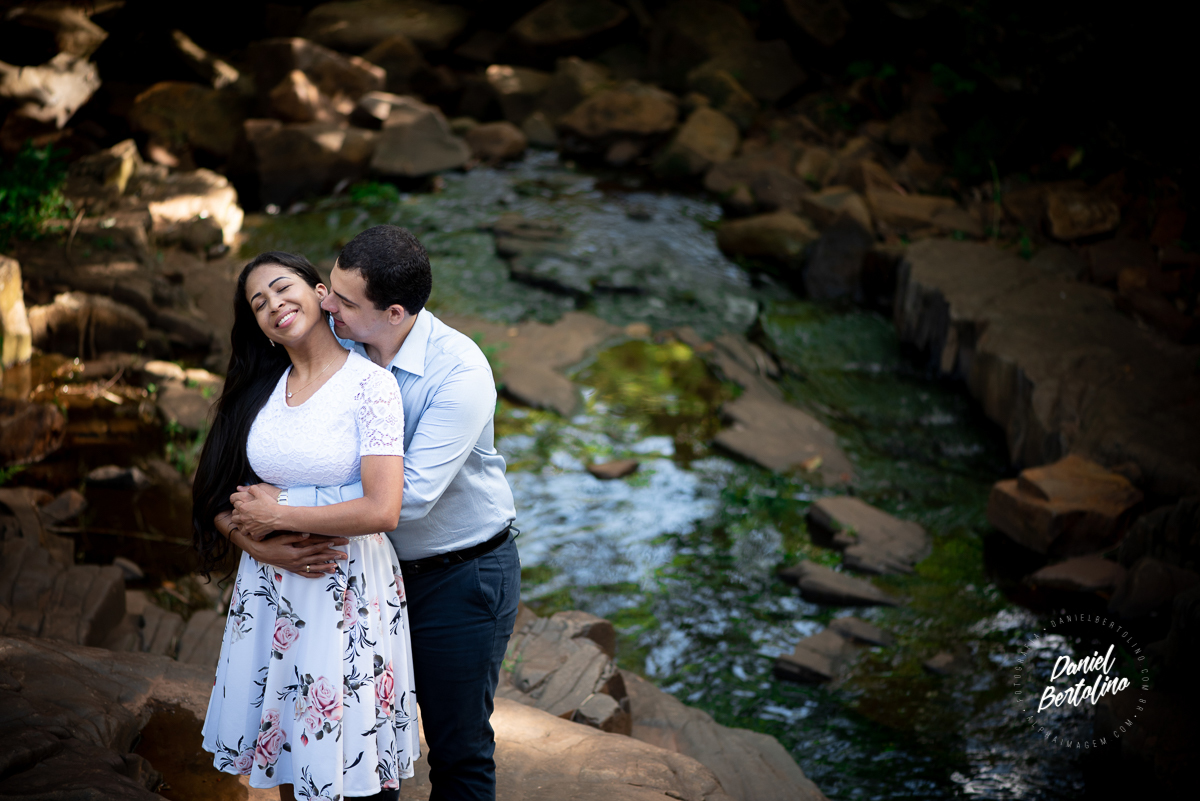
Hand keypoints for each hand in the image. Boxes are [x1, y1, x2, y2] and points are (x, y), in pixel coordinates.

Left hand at [230, 484, 284, 539]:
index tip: (241, 504)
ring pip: (239, 528)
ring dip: (242, 526)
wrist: (278, 516)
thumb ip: (253, 489)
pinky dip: (252, 533)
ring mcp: (248, 526)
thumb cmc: (270, 504)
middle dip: (237, 516)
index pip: (235, 505)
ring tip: (246, 524)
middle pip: (234, 518)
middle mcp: (243, 518)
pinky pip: (250, 535)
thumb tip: (249, 488)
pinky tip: (255, 531)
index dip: (238, 503)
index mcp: (243, 508)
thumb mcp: (262, 493)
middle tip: (242, 515)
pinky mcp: (254, 533)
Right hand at [234, 529, 348, 577]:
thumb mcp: (282, 537)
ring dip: (326, 567)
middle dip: (332, 556)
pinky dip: (314, 575)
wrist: (259, 552)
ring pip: (314, 568)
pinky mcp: (292, 569)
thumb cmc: (271, 543)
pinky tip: (322, 575)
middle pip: (318, 559)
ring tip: (336, 567)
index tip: (336, 541)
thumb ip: (295, 536)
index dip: (325, 544)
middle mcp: (297, 561)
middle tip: (343, 555)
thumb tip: (308, 533)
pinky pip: (305, 574)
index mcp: (296, 552)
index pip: (314, 548)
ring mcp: (295, 566)